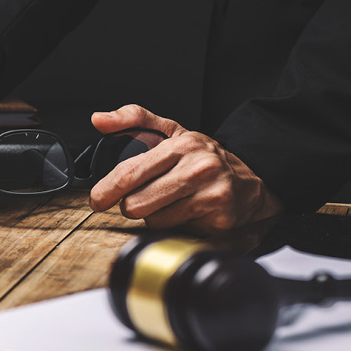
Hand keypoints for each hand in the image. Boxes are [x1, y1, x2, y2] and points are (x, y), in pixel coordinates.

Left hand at [88, 104, 283, 233]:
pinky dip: (175, 225)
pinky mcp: (220, 217)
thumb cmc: (203, 157)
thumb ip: (134, 120)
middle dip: (132, 204)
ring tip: (171, 201)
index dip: (107, 189)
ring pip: (154, 220)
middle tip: (143, 197)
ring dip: (155, 215)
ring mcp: (211, 193)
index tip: (97, 199)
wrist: (253, 178)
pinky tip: (187, 212)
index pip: (130, 172)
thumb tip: (99, 119)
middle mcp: (197, 168)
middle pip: (137, 203)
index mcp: (181, 145)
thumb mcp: (171, 132)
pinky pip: (176, 231)